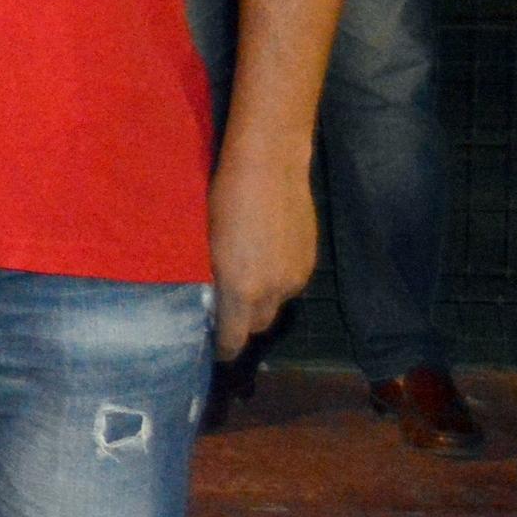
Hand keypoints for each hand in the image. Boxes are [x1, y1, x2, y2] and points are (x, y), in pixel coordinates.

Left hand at [207, 149, 315, 358]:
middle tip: (225, 312)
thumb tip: (210, 296)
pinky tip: (264, 259)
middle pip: (258, 325)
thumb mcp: (205, 241)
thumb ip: (212, 276)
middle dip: (242, 325)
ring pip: (277, 304)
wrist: (270, 166)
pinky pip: (291, 285)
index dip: (223, 347)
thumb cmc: (224, 197)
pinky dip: (277, 281)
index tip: (214, 350)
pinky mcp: (310, 262)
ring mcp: (295, 277)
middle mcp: (272, 291)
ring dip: (261, 302)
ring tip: (244, 280)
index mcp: (240, 288)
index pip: (233, 337)